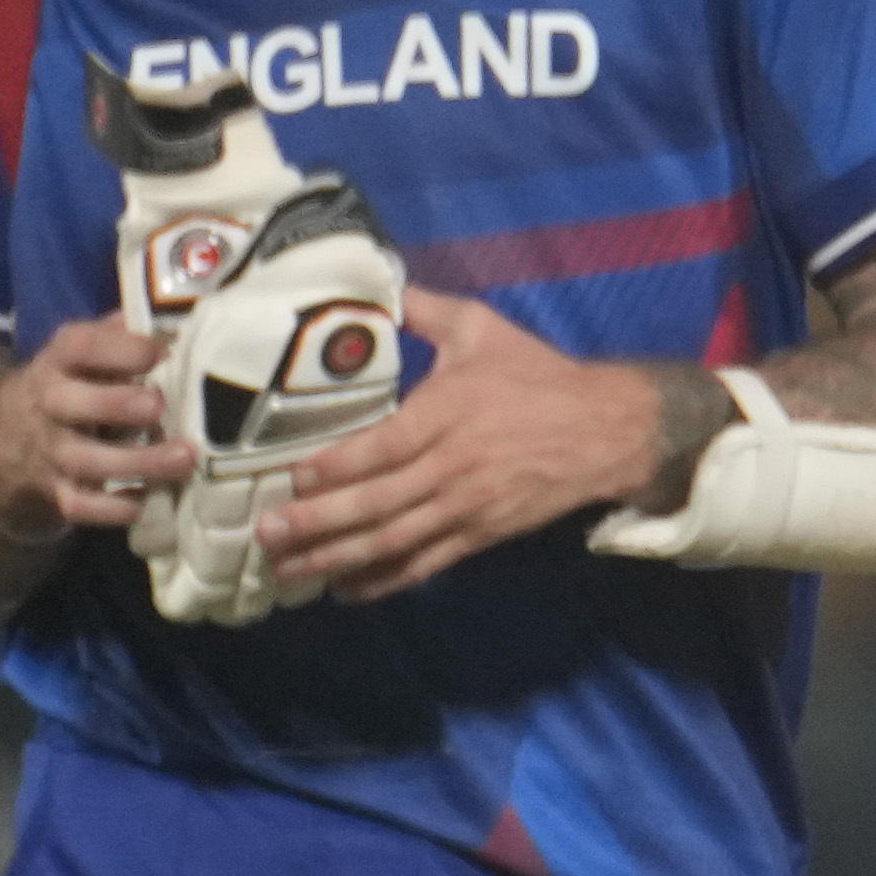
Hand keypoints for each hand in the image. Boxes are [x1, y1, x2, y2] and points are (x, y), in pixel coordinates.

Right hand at [0, 319, 174, 548]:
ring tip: (185, 457)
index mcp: (56, 364)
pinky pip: (81, 506)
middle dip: (117, 404)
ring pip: (86, 460)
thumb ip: (116, 336)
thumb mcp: (76, 358)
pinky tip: (146, 499)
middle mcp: (47, 405)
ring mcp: (48, 453)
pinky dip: (114, 508)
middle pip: (71, 404)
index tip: (160, 352)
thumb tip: (173, 317)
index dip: (118, 348)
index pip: (77, 347)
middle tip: (158, 405)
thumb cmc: (64, 390)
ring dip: (138, 461)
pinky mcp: (54, 494)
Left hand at [258, 290, 674, 604]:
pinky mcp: (481, 534)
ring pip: (393, 540)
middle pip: (376, 503)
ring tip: (289, 569)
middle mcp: (452, 467)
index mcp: (448, 414)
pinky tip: (345, 590)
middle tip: (267, 536)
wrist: (607, 429)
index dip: (335, 468)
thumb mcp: (482, 328)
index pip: (382, 447)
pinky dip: (384, 581)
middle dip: (318, 524)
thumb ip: (424, 309)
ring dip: (337, 558)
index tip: (292, 479)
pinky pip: (426, 563)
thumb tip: (375, 285)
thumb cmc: (538, 376)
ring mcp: (466, 506)